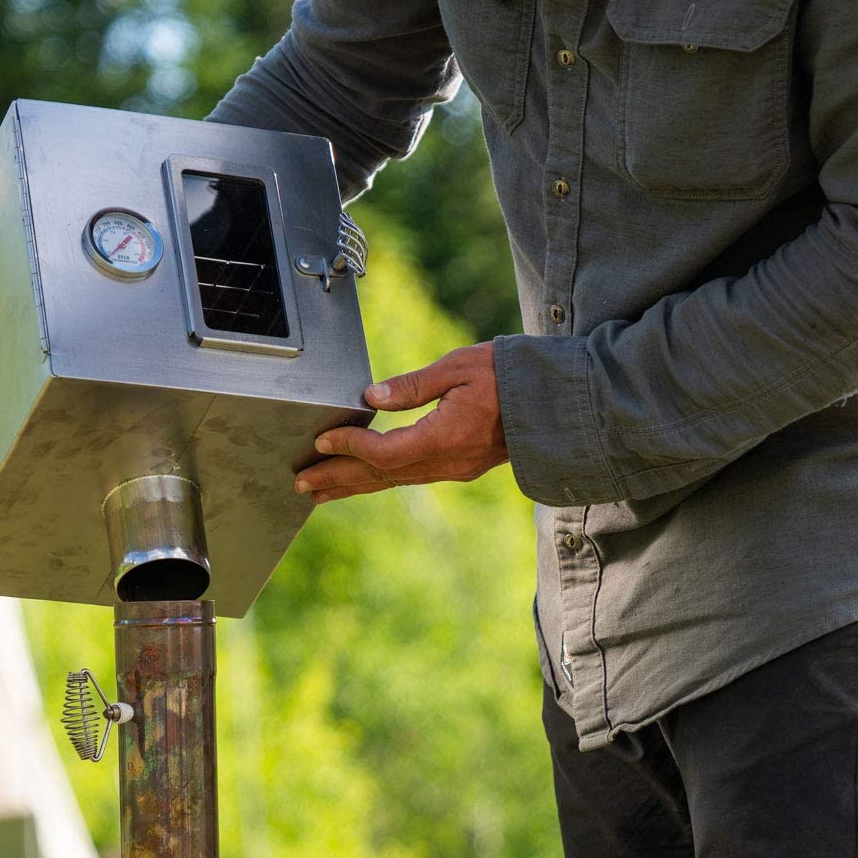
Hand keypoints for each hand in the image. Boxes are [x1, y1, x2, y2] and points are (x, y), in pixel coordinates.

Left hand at [294, 342, 507, 502]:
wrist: (557, 401)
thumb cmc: (512, 375)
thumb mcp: (459, 367)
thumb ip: (412, 385)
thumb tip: (370, 398)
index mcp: (446, 438)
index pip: (384, 452)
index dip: (349, 448)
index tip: (322, 439)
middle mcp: (448, 462)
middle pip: (380, 476)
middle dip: (338, 479)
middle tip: (300, 484)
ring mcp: (454, 469)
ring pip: (393, 481)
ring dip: (353, 485)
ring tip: (319, 490)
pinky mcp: (459, 467)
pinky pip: (409, 477)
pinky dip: (379, 479)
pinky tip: (361, 480)